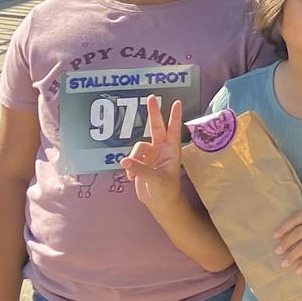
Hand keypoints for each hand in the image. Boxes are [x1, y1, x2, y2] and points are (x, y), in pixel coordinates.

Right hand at [120, 96, 186, 211]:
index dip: (174, 116)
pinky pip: (130, 158)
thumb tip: (125, 161)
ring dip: (133, 159)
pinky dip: (129, 168)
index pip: (174, 130)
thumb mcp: (156, 180)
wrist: (159, 203)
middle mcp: (161, 149)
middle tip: (151, 97)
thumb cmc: (166, 191)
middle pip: (156, 127)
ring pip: (137, 147)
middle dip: (153, 113)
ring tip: (134, 174)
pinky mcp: (139, 162)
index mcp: (172, 151)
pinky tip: (132, 178)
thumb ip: (141, 170)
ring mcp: (150, 155)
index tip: (177, 102)